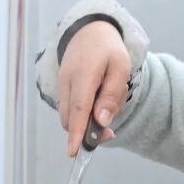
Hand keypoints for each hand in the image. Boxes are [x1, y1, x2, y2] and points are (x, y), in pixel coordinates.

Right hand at [56, 20, 131, 156]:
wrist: (89, 31)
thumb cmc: (109, 49)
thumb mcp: (121, 67)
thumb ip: (111, 95)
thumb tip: (102, 120)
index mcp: (83, 75)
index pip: (78, 109)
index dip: (76, 133)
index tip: (74, 152)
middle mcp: (67, 82)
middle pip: (71, 118)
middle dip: (87, 131)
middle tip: (110, 132)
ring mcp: (62, 85)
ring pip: (70, 115)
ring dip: (87, 121)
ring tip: (107, 106)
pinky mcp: (63, 88)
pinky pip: (71, 108)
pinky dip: (83, 113)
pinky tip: (98, 101)